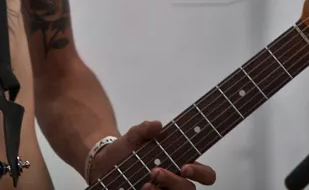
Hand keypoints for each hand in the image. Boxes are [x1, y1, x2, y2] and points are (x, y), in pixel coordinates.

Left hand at [89, 121, 216, 188]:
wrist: (104, 162)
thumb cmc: (126, 150)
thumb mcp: (133, 136)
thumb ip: (145, 129)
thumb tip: (158, 125)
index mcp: (179, 164)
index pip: (204, 174)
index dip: (202, 173)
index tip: (186, 167)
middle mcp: (174, 182)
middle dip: (175, 182)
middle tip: (157, 171)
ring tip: (145, 182)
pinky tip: (139, 188)